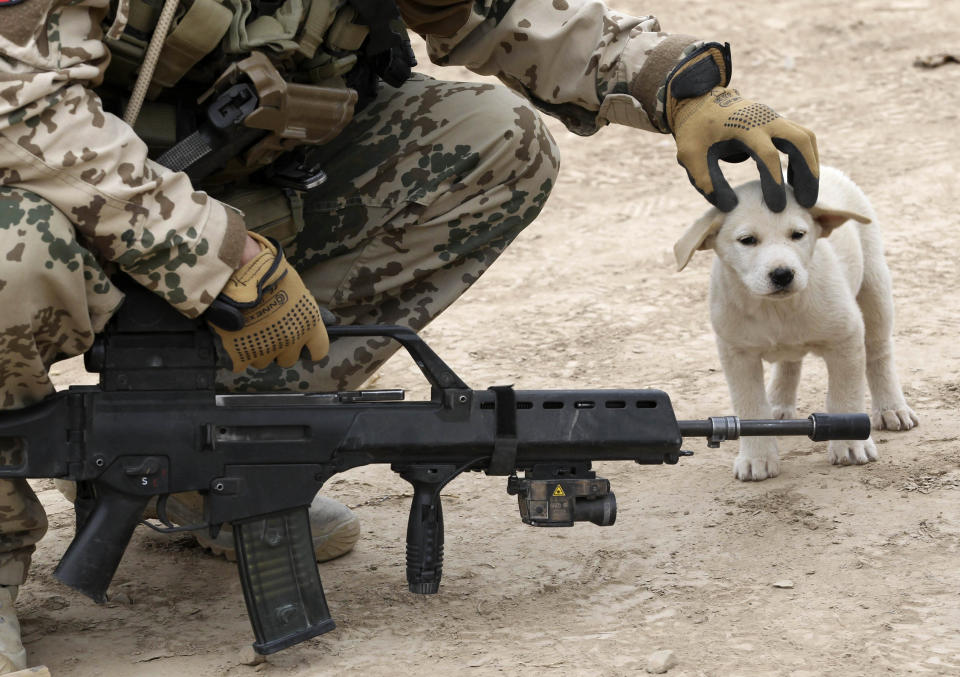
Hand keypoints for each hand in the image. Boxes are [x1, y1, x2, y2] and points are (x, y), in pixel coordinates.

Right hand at [205, 232, 328, 370]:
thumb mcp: (298, 290)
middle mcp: (291, 340)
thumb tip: (324, 322)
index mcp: (309, 325)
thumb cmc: (270, 273)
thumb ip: (304, 312)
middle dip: (279, 349)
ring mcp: (266, 349)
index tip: (301, 344)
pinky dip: (237, 352)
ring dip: (257, 350)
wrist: (240, 269)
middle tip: (268, 332)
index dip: (308, 348)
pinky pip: (241, 361)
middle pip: (288, 359)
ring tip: (248, 330)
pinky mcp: (242, 353)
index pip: (319, 351)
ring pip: (263, 361)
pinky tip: (234, 336)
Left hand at [665, 45, 818, 211]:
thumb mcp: (690, 156)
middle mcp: (765, 119)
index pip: (768, 155)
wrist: (701, 101)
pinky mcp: (777, 121)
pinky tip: (796, 180)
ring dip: (810, 166)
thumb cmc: (695, 130)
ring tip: (804, 195)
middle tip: (806, 203)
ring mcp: (774, 117)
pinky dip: (804, 158)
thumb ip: (705, 180)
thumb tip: (730, 206)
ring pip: (805, 138)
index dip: (774, 182)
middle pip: (800, 141)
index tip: (777, 207)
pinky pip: (800, 138)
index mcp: (743, 127)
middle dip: (808, 172)